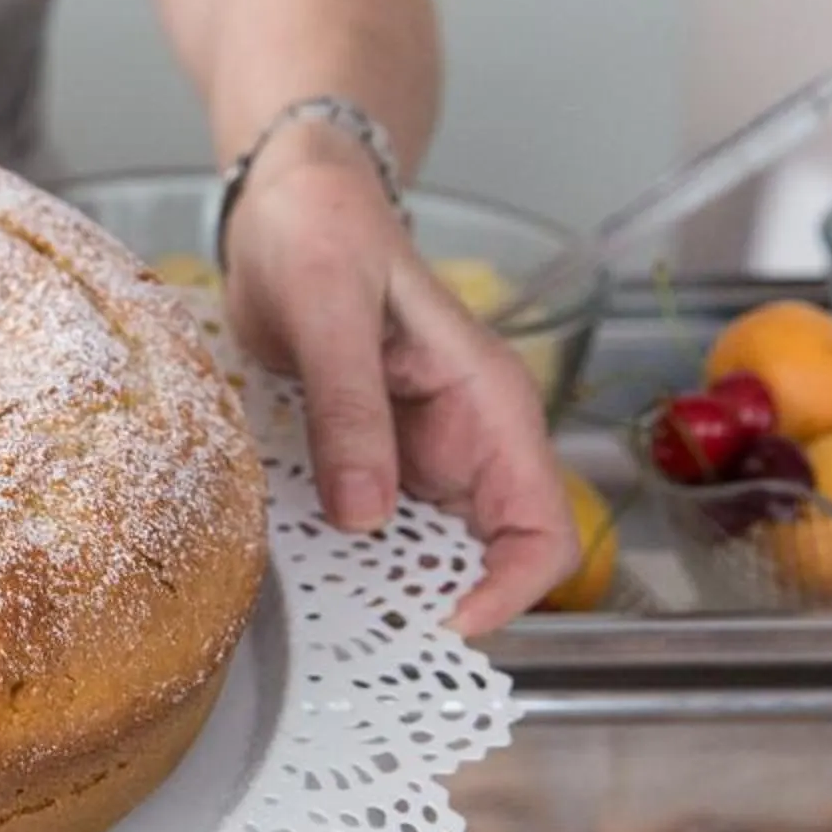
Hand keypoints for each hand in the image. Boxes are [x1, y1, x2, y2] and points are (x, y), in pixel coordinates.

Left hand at [220, 139, 576, 632]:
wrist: (290, 198)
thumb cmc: (321, 232)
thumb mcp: (330, 313)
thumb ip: (350, 411)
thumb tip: (364, 519)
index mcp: (489, 404)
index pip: (542, 529)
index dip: (507, 591)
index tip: (440, 626)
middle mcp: (469, 439)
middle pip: (485, 558)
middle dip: (433, 603)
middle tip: (357, 633)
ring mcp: (422, 451)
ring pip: (426, 551)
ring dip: (383, 586)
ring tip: (320, 611)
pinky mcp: (374, 453)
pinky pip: (374, 523)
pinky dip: (345, 552)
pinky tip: (298, 566)